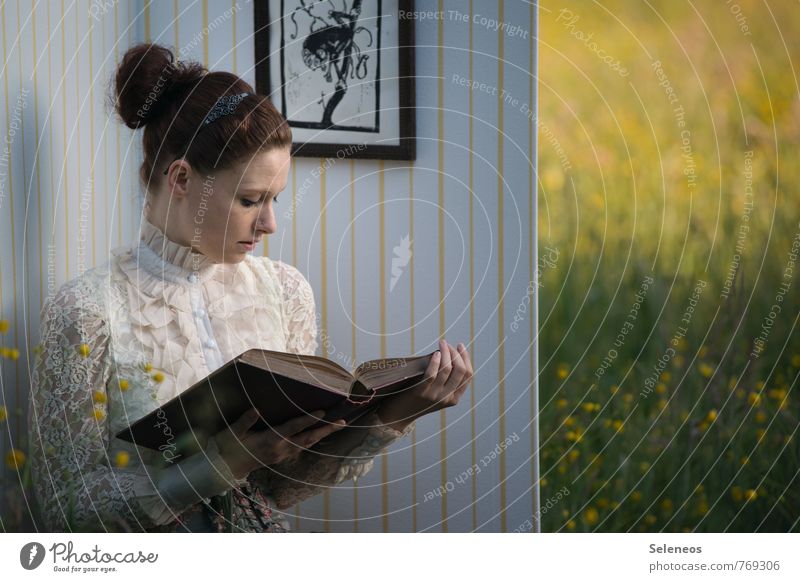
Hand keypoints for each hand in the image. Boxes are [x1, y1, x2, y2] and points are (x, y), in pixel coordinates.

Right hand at [214, 409, 346, 479]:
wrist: (227, 467)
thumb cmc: (229, 446)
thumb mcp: (233, 432)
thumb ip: (245, 421)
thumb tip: (256, 409)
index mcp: (270, 440)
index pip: (293, 427)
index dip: (308, 419)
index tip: (322, 411)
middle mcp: (280, 448)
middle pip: (308, 438)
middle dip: (326, 430)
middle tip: (342, 422)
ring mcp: (282, 454)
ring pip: (307, 444)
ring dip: (322, 434)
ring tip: (337, 425)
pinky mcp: (281, 456)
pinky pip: (301, 447)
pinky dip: (312, 439)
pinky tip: (319, 433)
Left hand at [377, 340, 473, 431]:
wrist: (400, 415)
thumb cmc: (418, 399)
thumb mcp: (437, 394)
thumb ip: (446, 381)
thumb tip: (450, 354)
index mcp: (454, 399)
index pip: (468, 376)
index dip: (466, 358)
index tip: (460, 346)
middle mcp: (447, 398)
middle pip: (460, 371)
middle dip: (456, 353)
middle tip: (447, 344)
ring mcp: (435, 396)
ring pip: (447, 370)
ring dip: (446, 352)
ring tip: (442, 343)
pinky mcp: (421, 392)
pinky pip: (432, 374)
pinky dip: (435, 362)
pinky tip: (435, 353)